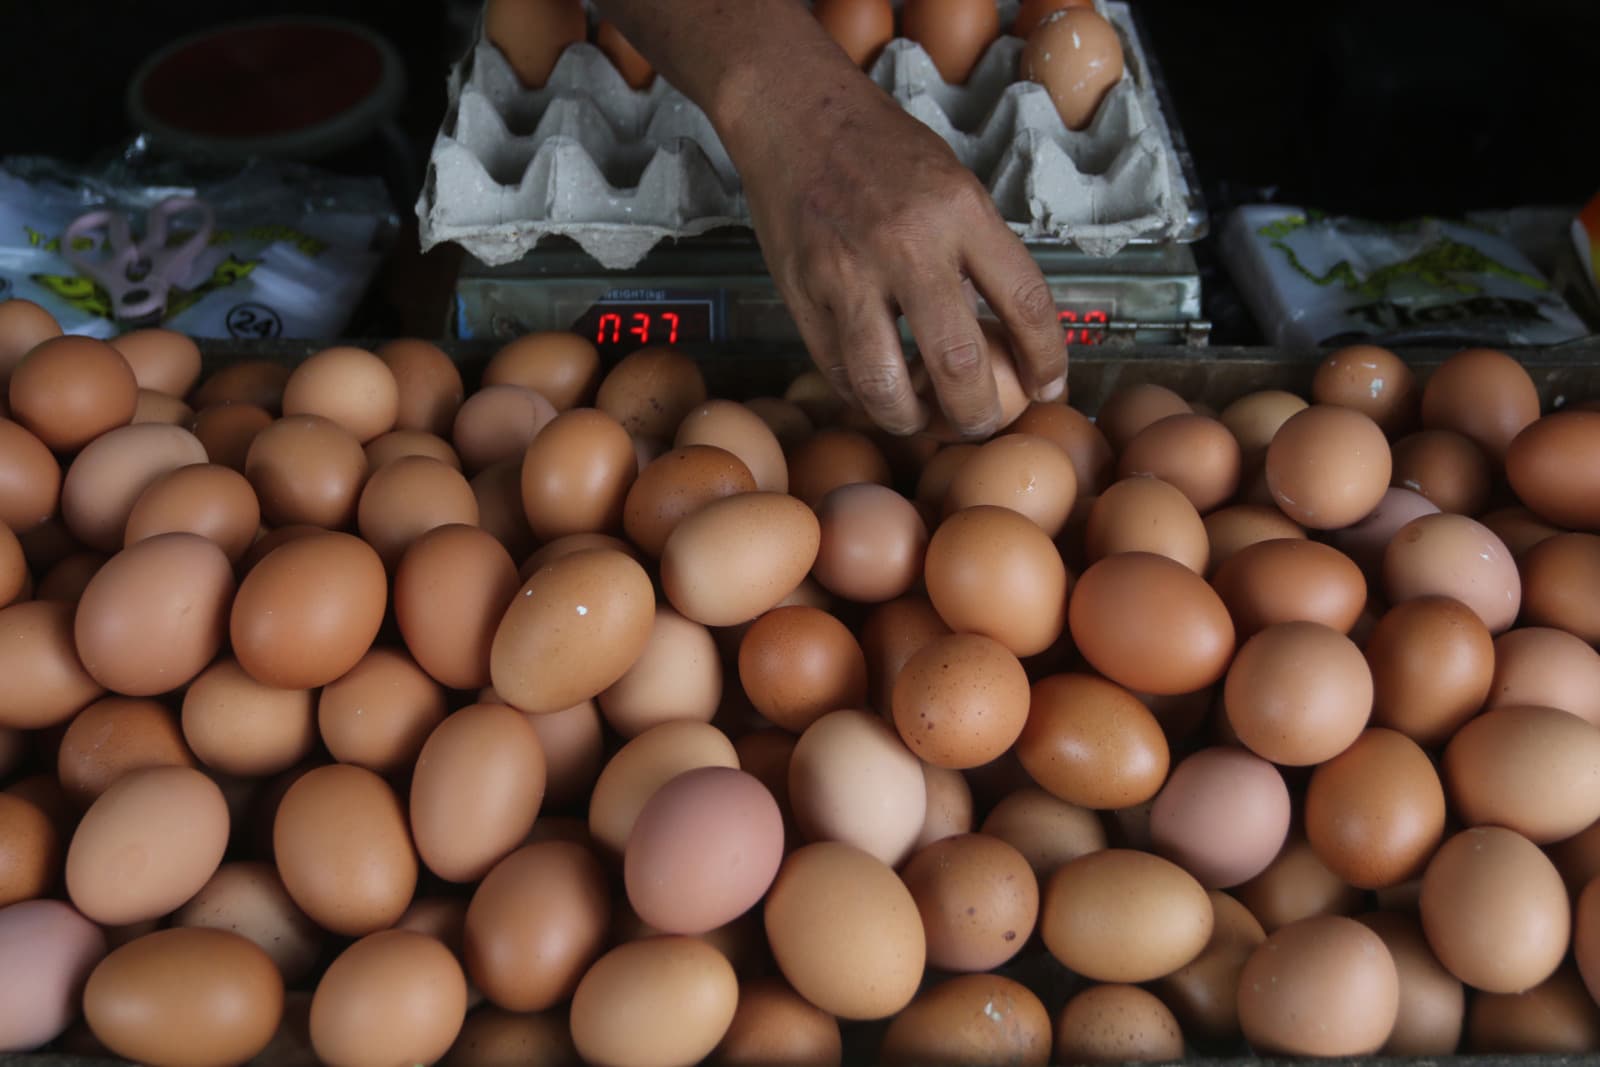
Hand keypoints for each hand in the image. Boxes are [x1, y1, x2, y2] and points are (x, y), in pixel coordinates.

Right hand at [730, 76, 1066, 437]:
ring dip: (912, 421)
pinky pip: (838, 370)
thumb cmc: (884, 152)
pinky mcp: (802, 293)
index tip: (1048, 389)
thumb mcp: (953, 185)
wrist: (796, 116)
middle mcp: (906, 244)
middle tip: (981, 424)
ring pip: (885, 383)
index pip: (1024, 301)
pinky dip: (863, 396)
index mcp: (960, 211)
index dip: (1046, 359)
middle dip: (977, 414)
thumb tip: (1012, 340)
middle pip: (957, 362)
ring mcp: (847, 273)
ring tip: (923, 420)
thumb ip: (980, 255)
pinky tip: (878, 393)